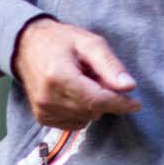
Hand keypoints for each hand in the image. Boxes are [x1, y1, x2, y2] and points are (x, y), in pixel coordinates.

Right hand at [11, 17, 139, 128]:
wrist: (27, 46)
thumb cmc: (62, 41)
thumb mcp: (90, 43)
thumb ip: (110, 65)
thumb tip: (129, 87)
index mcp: (59, 76)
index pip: (96, 100)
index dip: (119, 104)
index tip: (136, 104)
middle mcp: (48, 98)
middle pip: (93, 111)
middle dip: (105, 98)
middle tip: (99, 77)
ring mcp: (43, 110)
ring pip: (86, 119)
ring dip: (93, 105)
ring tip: (84, 82)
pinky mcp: (42, 117)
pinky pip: (74, 123)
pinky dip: (82, 112)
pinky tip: (76, 93)